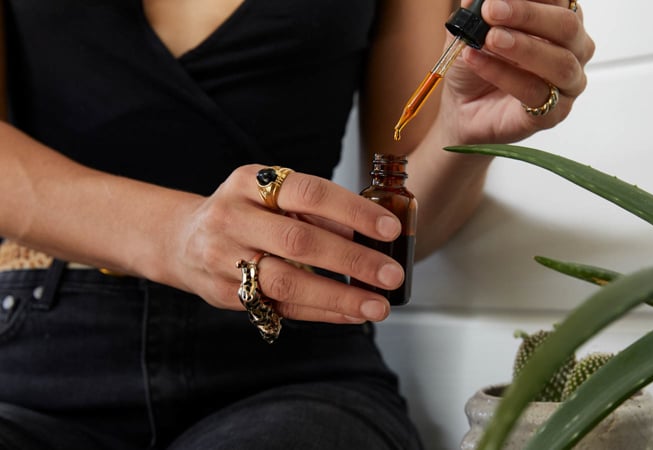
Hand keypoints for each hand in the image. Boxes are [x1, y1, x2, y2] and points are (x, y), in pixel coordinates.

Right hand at [171, 164, 402, 323]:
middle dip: (352, 261)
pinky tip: (352, 314)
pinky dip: (322, 312)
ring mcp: (225, 260)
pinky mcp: (227, 295)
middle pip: (298, 242)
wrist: (182, 240)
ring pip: (287, 283)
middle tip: (391, 274)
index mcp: (251, 182)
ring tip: (377, 306)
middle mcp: (233, 218)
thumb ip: (316, 209)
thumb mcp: (272, 194)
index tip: (389, 228)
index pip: (309, 192)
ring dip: (340, 297)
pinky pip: (281, 307)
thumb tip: (373, 232)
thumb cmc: (244, 212)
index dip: (352, 211)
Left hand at [440, 0, 594, 143]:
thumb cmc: (477, 63)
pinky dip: (503, 74)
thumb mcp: (471, 27)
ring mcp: (566, 84)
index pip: (562, 0)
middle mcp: (573, 50)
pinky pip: (534, 92)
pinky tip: (477, 60)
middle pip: (568, 26)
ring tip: (489, 38)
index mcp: (560, 20)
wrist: (462, 106)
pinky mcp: (552, 115)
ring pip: (560, 62)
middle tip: (492, 10)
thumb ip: (479, 8)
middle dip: (528, 14)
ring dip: (522, 46)